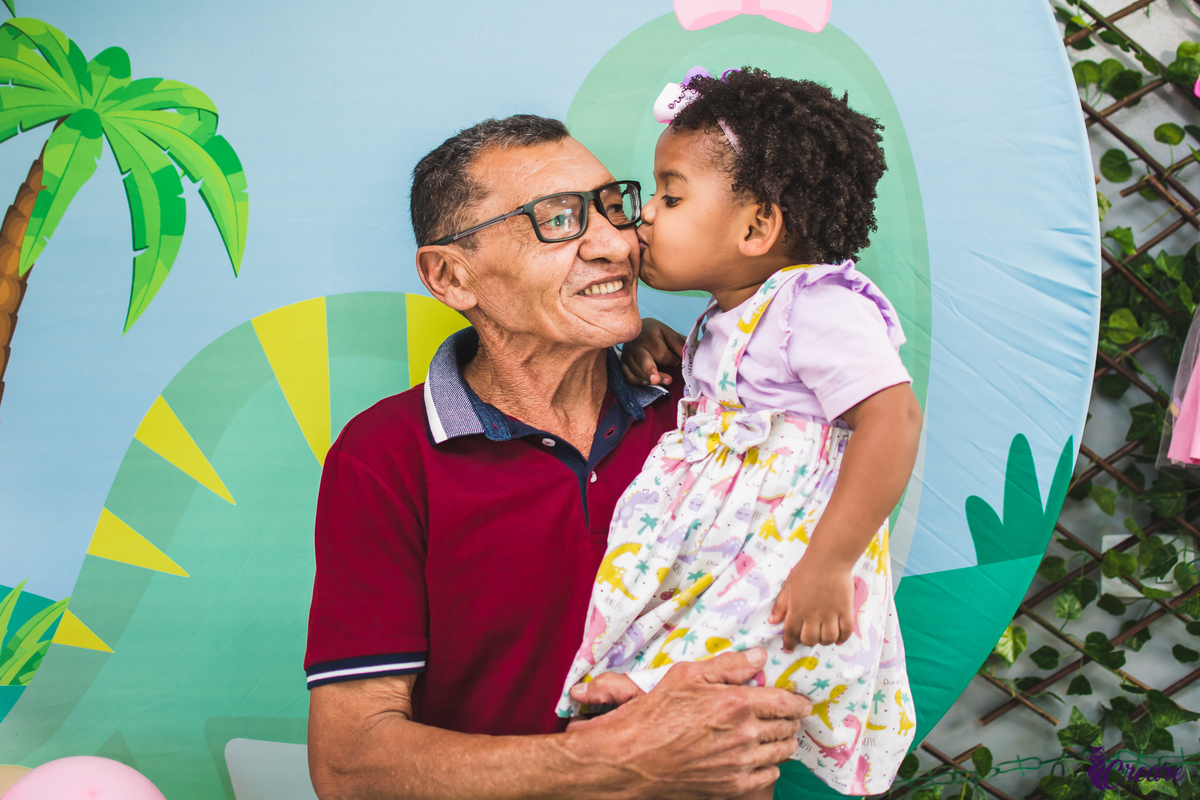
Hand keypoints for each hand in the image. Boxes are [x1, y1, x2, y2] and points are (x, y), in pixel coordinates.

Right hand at [562, 648, 810, 798]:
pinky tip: (757, 757)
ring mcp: (741, 764)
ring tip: (774, 735)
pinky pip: (769, 776)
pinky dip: (769, 765)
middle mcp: (745, 735)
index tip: (801, 702)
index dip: (799, 702)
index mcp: (738, 703)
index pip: (787, 702)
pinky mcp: (734, 786)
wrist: (633, 758)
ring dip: (782, 741)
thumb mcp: (687, 676)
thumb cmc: (655, 713)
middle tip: (784, 715)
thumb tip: (759, 656)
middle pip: (788, 727)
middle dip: (790, 720)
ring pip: (782, 752)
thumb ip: (728, 665)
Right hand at [622, 317, 685, 385]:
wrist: (637, 329)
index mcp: (649, 335)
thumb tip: (691, 357)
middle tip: (659, 380)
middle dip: (651, 371)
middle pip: (643, 360)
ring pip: (637, 371)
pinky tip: (647, 383)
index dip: (672, 360)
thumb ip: (680, 345)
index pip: (661, 353)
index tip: (676, 361)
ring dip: (649, 379)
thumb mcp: (669, 334)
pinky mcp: (623, 363)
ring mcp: (627, 354)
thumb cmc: (656, 334)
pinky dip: (637, 381)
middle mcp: (635, 344)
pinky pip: (628, 376)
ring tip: (660, 382)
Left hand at [768, 557, 854, 650]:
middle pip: (810, 640)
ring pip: (828, 639)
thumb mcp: (788, 587)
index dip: (789, 644)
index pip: (791, 634)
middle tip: (809, 636)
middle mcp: (813, 615)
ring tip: (823, 635)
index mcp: (797, 610)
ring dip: (825, 641)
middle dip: (808, 641)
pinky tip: (838, 637)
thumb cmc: (806, 571)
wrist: (829, 559)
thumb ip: (781, 605)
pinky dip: (842, 638)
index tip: (789, 648)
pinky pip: (846, 631)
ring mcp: (831, 614)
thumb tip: (772, 621)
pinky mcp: (845, 610)